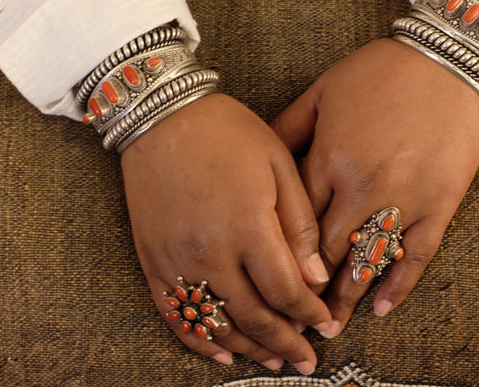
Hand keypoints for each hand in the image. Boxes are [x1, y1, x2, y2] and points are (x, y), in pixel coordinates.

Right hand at [121, 93, 330, 373]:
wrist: (161, 117)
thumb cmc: (227, 134)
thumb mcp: (278, 166)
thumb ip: (299, 225)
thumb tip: (316, 279)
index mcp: (247, 226)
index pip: (287, 292)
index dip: (310, 315)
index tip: (326, 326)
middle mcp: (210, 252)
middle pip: (254, 317)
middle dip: (285, 342)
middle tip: (306, 359)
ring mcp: (176, 261)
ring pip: (218, 324)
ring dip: (249, 348)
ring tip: (273, 361)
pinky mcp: (152, 261)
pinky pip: (176, 315)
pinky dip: (200, 340)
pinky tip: (221, 352)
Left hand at [271, 39, 478, 335]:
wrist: (445, 57)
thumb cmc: (378, 72)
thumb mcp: (321, 92)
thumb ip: (288, 129)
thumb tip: (260, 158)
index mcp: (329, 160)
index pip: (298, 224)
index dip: (283, 259)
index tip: (270, 284)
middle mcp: (362, 187)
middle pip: (328, 253)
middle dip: (309, 291)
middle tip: (294, 321)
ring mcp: (404, 198)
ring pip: (369, 262)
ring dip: (348, 298)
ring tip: (331, 328)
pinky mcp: (440, 203)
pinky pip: (417, 255)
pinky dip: (401, 285)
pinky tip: (384, 307)